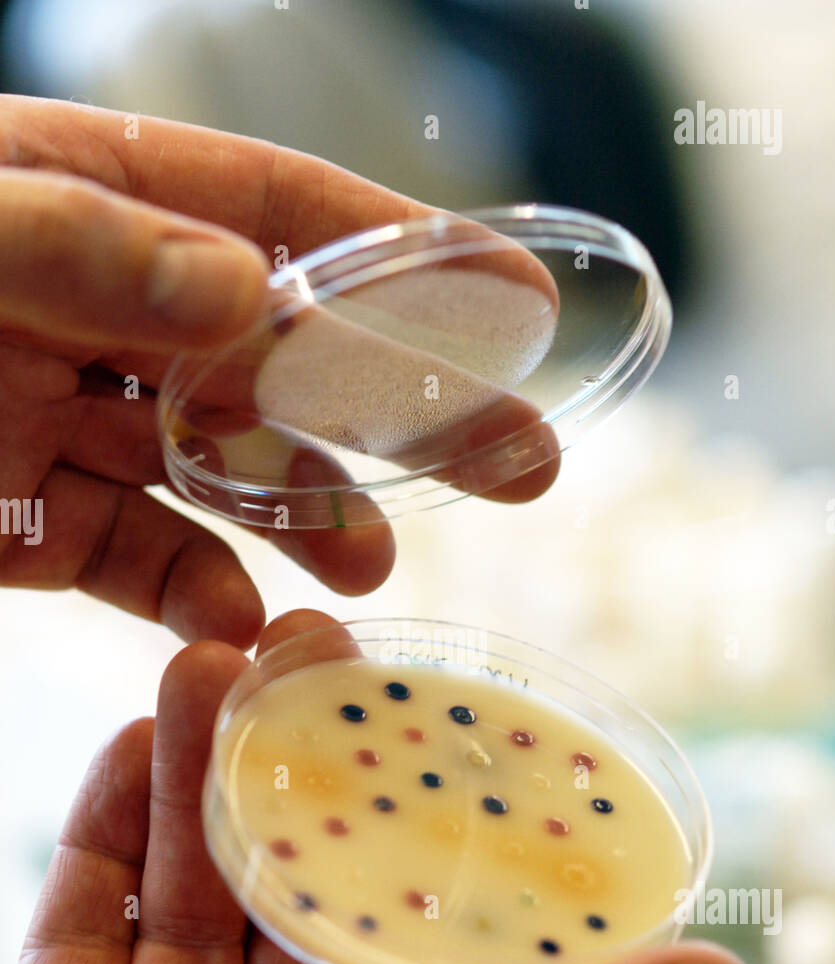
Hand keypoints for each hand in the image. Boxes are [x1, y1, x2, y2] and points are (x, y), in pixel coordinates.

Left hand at [0, 97, 556, 646]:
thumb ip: (86, 251)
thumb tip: (249, 290)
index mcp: (87, 201)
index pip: (274, 210)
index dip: (401, 248)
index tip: (518, 294)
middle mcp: (96, 310)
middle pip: (283, 358)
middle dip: (404, 410)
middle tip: (518, 463)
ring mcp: (66, 421)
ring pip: (224, 470)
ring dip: (306, 519)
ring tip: (366, 567)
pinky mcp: (36, 525)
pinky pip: (139, 562)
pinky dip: (195, 594)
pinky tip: (236, 621)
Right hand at [0, 610, 748, 963]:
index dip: (451, 861)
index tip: (454, 747)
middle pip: (304, 917)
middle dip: (309, 785)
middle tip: (318, 658)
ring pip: (193, 910)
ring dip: (203, 786)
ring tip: (216, 662)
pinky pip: (88, 935)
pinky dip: (109, 839)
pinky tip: (139, 739)